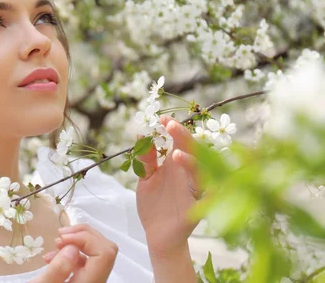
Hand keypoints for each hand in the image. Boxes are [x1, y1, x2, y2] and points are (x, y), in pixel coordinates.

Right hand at [29, 224, 116, 282]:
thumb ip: (57, 269)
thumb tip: (72, 248)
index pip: (104, 254)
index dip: (86, 238)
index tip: (61, 239)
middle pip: (105, 249)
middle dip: (83, 236)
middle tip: (60, 236)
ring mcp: (92, 282)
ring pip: (97, 253)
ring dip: (78, 242)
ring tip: (55, 245)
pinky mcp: (84, 282)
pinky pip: (87, 261)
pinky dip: (72, 252)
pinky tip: (53, 257)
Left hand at [136, 115, 202, 257]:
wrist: (157, 235)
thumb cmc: (153, 205)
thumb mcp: (145, 179)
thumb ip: (145, 159)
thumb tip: (141, 134)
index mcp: (175, 164)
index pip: (179, 140)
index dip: (173, 128)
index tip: (162, 118)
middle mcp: (187, 174)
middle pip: (193, 151)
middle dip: (183, 137)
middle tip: (171, 126)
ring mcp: (194, 191)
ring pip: (201, 173)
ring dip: (191, 163)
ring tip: (176, 154)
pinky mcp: (198, 209)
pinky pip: (209, 200)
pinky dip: (213, 193)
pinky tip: (211, 186)